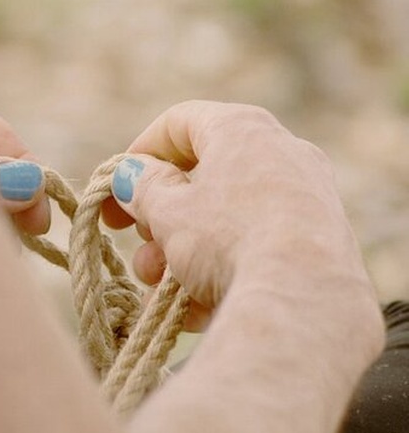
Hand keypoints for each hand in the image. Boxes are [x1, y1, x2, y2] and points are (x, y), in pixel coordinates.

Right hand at [101, 101, 377, 333]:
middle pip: (202, 179)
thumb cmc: (226, 238)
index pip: (179, 123)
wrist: (301, 298)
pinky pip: (254, 250)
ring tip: (159, 289)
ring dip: (180, 254)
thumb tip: (133, 176)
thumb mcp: (168, 211)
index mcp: (242, 130)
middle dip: (159, 219)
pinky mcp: (318, 245)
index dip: (138, 155)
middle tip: (140, 247)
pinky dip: (219, 274)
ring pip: (224, 222)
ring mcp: (305, 200)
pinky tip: (194, 310)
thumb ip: (142, 188)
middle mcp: (281, 154)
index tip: (115, 191)